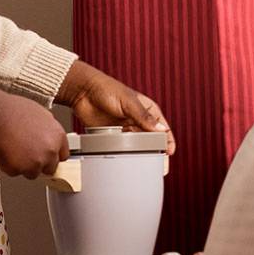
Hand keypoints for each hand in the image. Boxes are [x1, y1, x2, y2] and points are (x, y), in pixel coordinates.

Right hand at [0, 82, 69, 179]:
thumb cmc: (12, 110)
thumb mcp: (41, 114)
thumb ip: (48, 130)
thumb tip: (47, 136)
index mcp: (58, 136)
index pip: (63, 156)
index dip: (52, 155)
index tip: (45, 155)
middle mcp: (49, 151)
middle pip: (50, 168)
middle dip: (39, 163)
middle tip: (27, 153)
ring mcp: (34, 162)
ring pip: (32, 173)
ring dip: (24, 166)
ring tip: (14, 150)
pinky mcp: (17, 169)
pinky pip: (15, 172)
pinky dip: (9, 165)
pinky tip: (5, 151)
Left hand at [59, 62, 175, 155]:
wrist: (83, 92)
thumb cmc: (107, 90)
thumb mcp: (129, 103)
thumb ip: (144, 117)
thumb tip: (161, 130)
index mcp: (147, 110)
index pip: (162, 128)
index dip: (168, 140)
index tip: (169, 153)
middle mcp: (138, 120)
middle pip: (152, 139)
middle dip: (156, 151)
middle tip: (159, 164)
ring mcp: (125, 128)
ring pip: (137, 145)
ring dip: (141, 153)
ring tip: (145, 164)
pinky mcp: (113, 134)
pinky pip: (122, 146)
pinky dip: (125, 152)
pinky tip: (127, 158)